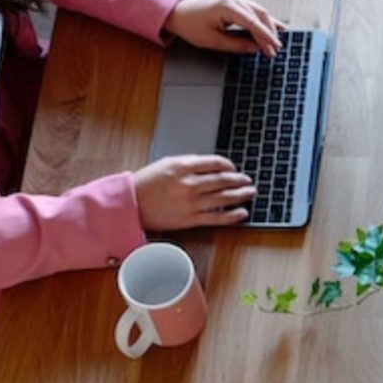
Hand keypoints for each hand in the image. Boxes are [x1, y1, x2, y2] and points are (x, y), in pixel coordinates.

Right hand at [132, 154, 255, 229]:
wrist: (131, 204)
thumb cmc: (147, 183)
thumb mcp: (166, 163)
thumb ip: (190, 163)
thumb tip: (212, 165)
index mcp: (183, 166)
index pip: (215, 163)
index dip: (229, 165)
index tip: (234, 168)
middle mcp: (189, 183)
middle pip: (223, 180)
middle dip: (239, 180)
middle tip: (248, 181)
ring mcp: (191, 202)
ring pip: (224, 198)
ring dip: (241, 195)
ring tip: (250, 193)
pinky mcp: (190, 219)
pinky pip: (217, 217)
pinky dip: (232, 215)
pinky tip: (242, 213)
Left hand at [164, 0, 283, 54]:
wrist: (177, 12)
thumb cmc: (190, 25)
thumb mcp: (212, 41)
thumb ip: (236, 45)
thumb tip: (255, 48)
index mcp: (225, 5)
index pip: (252, 22)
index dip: (265, 36)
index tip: (274, 48)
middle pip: (259, 14)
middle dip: (268, 33)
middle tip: (274, 50)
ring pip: (258, 10)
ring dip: (268, 26)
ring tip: (277, 41)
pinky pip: (252, 9)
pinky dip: (262, 19)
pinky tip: (275, 25)